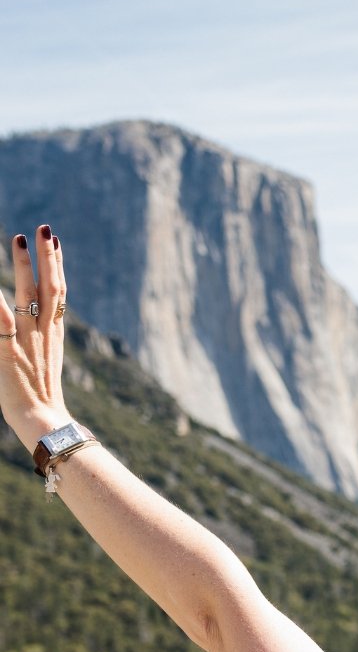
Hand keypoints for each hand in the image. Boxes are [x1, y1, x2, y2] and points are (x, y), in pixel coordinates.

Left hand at [0, 225, 70, 452]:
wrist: (44, 423)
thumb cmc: (43, 403)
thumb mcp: (43, 368)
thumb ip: (38, 345)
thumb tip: (36, 332)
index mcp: (53, 336)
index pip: (59, 293)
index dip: (57, 265)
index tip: (55, 242)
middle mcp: (43, 333)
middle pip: (49, 287)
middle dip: (48, 256)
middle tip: (44, 228)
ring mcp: (27, 341)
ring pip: (28, 295)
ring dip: (24, 266)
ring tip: (20, 239)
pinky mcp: (6, 352)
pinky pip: (0, 320)